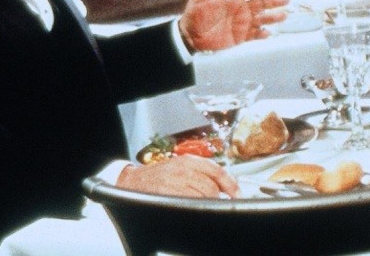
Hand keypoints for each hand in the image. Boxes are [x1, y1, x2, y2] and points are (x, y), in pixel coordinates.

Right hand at [117, 154, 238, 197]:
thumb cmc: (159, 175)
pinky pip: (188, 203)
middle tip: (216, 203)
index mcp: (190, 160)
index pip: (217, 171)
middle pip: (211, 187)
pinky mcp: (166, 194)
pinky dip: (194, 207)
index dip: (231, 184)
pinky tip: (192, 207)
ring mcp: (175, 182)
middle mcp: (184, 169)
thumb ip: (201, 172)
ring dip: (206, 203)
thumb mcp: (181, 166)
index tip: (237, 195)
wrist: (132, 181)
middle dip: (216, 197)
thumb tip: (224, 186)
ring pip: (201, 196)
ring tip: (202, 205)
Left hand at [178, 0, 287, 51]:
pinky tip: (268, 33)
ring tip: (284, 15)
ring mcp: (242, 23)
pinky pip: (254, 35)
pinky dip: (262, 34)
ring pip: (261, 19)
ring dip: (272, 17)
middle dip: (274, 1)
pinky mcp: (240, 36)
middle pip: (261, 3)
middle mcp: (241, 9)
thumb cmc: (194, 15)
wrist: (190, 36)